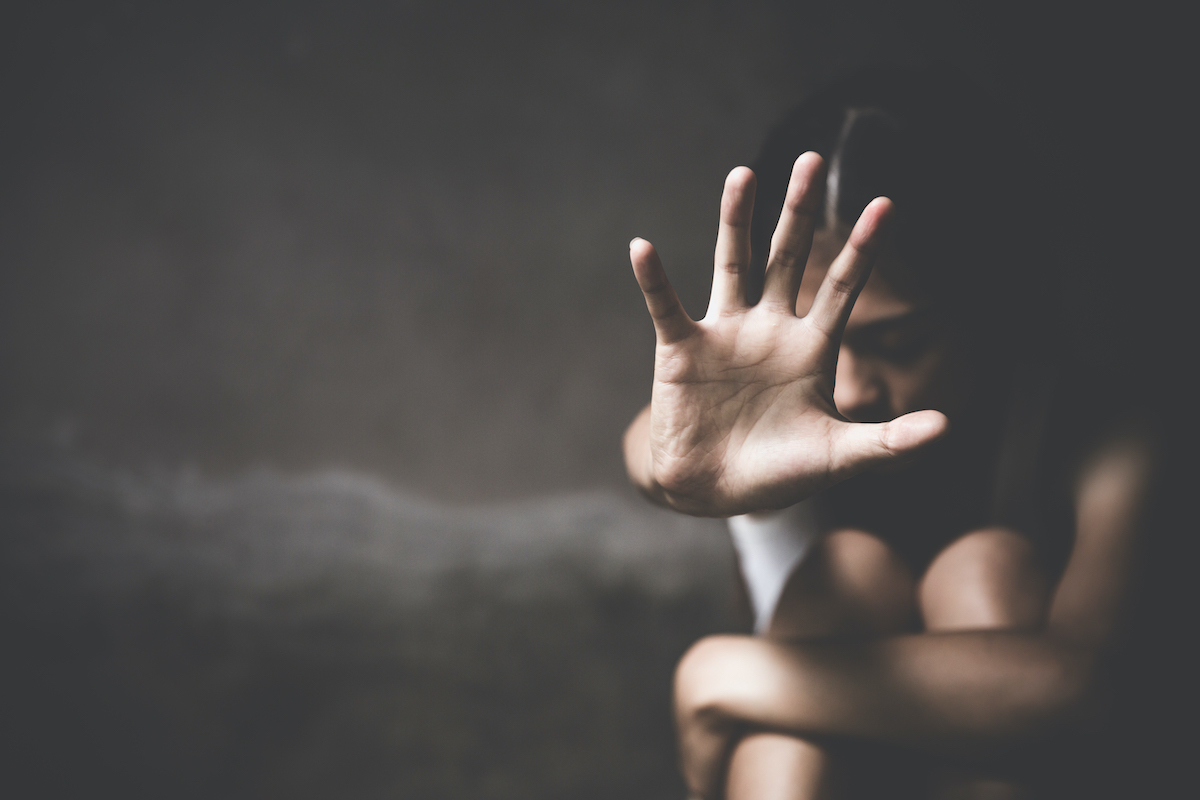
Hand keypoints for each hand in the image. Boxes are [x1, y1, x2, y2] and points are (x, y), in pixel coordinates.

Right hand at [629, 154, 947, 516]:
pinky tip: (643, 249)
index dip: (862, 248)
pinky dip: (654, 279)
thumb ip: (888, 442)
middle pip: (786, 258)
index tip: (885, 204)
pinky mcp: (682, 350)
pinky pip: (667, 306)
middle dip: (798, 212)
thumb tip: (947, 428)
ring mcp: (725, 335)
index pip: (841, 287)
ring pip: (732, 265)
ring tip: (743, 175)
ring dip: (734, 221)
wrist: (714, 491)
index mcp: (811, 349)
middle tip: (809, 160)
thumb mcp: (839, 459)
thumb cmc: (778, 473)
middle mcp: (769, 329)